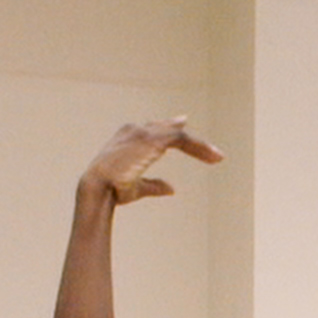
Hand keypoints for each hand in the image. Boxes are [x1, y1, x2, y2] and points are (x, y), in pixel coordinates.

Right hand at [81, 117, 222, 206]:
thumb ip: (154, 185)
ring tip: (218, 158)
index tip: (184, 126)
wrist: (99, 187)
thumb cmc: (111, 190)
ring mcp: (143, 132)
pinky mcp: (152, 139)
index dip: (171, 129)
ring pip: (178, 135)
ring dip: (200, 147)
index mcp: (127, 137)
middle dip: (191, 142)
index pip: (154, 129)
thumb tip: (172, 188)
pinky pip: (181, 138)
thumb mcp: (136, 187)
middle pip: (169, 131)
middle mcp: (135, 130)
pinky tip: (212, 157)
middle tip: (213, 153)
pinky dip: (198, 147)